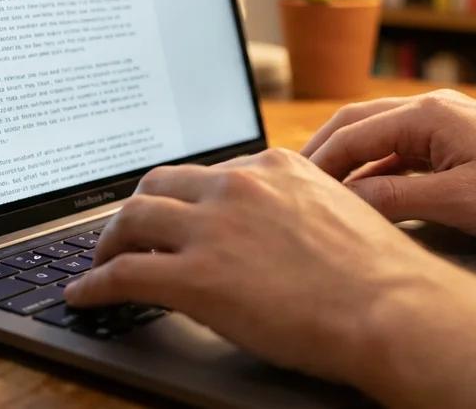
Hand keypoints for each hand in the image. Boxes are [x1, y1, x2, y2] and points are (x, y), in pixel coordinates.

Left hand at [63, 148, 475, 385]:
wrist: (391, 307)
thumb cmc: (380, 275)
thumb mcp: (340, 214)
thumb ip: (299, 208)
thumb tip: (282, 230)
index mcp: (274, 167)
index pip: (209, 173)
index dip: (183, 197)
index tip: (175, 212)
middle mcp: (237, 187)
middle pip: (158, 185)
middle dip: (136, 209)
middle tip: (128, 233)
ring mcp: (212, 229)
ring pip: (132, 220)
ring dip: (108, 242)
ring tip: (100, 262)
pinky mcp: (194, 277)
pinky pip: (124, 274)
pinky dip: (95, 284)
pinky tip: (85, 295)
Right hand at [301, 89, 475, 241]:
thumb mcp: (456, 204)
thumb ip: (394, 200)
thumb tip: (344, 204)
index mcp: (426, 114)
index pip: (351, 134)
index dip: (316, 164)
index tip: (290, 190)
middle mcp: (431, 107)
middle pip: (357, 124)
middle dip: (322, 153)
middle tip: (291, 185)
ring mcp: (446, 120)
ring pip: (378, 135)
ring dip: (348, 160)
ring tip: (320, 192)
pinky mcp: (458, 138)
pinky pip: (402, 148)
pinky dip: (376, 167)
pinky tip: (366, 193)